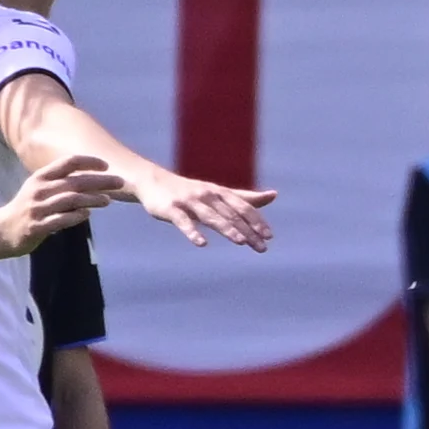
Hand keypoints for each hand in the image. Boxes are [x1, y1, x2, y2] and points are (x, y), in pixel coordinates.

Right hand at [0, 156, 125, 255]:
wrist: (2, 230)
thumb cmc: (27, 208)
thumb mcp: (39, 189)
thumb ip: (61, 182)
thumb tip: (91, 179)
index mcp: (41, 177)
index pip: (68, 163)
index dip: (88, 162)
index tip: (106, 165)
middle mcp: (39, 190)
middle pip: (74, 181)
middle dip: (99, 181)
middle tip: (120, 182)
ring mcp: (38, 208)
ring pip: (70, 200)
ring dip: (92, 199)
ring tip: (108, 200)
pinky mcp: (37, 226)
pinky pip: (60, 220)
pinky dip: (76, 216)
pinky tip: (88, 214)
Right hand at [133, 167, 277, 250]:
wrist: (154, 181)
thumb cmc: (192, 190)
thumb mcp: (219, 192)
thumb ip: (245, 197)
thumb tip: (274, 195)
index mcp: (220, 192)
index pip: (243, 207)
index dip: (257, 221)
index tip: (269, 236)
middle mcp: (207, 195)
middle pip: (231, 214)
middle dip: (248, 231)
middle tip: (262, 247)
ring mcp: (189, 201)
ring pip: (211, 217)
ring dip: (227, 229)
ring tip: (241, 241)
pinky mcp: (171, 209)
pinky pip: (183, 222)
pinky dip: (193, 232)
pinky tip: (202, 243)